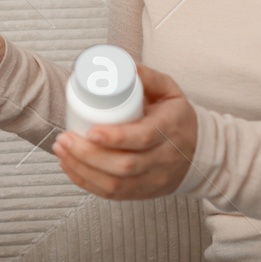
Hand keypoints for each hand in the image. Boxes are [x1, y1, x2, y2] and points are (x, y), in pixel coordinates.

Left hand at [51, 64, 198, 199]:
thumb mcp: (170, 91)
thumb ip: (149, 77)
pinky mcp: (143, 193)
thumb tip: (125, 67)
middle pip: (124, 165)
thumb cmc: (177, 118)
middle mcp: (163, 159)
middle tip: (64, 138)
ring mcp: (153, 180)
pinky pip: (112, 194)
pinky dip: (86, 182)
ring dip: (82, 169)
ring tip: (61, 150)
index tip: (91, 130)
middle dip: (88, 154)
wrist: (199, 152)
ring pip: (115, 184)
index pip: (142, 138)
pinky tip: (70, 166)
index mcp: (169, 130)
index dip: (115, 138)